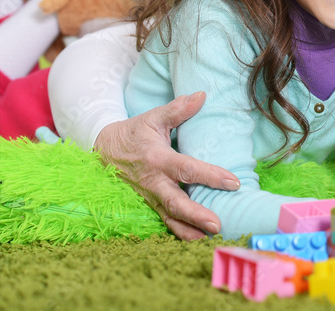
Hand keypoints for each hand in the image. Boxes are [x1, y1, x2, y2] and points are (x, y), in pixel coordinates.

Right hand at [94, 91, 240, 239]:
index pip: (187, 169)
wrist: (101, 149)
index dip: (210, 176)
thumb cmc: (133, 132)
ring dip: (188, 229)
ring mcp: (148, 195)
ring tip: (209, 237)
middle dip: (196, 214)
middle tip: (218, 224)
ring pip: (169, 216)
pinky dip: (178, 231)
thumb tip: (202, 95)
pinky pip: (163, 220)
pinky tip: (195, 238)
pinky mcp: (146, 203)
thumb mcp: (153, 117)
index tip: (233, 182)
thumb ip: (178, 109)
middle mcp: (152, 181)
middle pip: (175, 201)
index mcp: (157, 158)